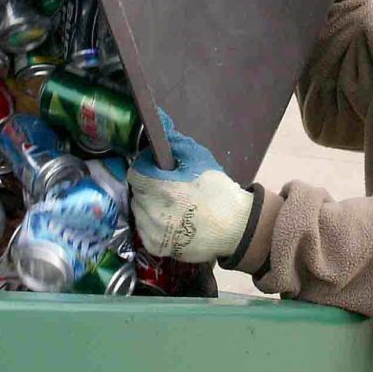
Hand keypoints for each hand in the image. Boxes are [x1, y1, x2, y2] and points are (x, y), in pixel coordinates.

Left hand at [129, 109, 257, 264]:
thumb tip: (157, 123)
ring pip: (139, 212)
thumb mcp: (199, 159)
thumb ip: (175, 143)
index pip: (135, 172)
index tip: (159, 172)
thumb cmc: (218, 191)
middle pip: (137, 192)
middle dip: (149, 188)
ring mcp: (152, 232)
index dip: (146, 169)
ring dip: (150, 206)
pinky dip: (154, 225)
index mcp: (160, 187)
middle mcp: (151, 211)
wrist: (237, 228)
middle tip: (170, 189)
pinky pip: (145, 230)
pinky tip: (172, 222)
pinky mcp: (156, 247)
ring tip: (173, 206)